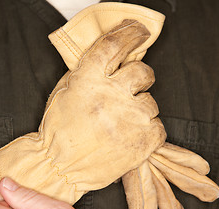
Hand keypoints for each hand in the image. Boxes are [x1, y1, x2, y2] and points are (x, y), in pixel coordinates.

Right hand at [0, 19, 165, 204]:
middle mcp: (111, 96)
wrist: (60, 166)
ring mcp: (130, 119)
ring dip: (139, 110)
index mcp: (88, 80)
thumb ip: (89, 71)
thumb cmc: (60, 130)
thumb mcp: (65, 91)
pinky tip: (129, 136)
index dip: (130, 33)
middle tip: (130, 89)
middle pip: (143, 72)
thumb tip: (114, 58)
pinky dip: (146, 130)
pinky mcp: (144, 141)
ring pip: (151, 102)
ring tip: (121, 123)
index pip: (115, 45)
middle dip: (140, 78)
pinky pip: (158, 126)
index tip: (139, 31)